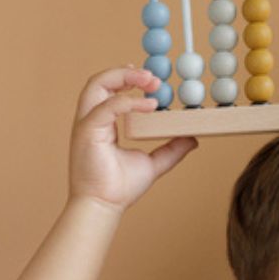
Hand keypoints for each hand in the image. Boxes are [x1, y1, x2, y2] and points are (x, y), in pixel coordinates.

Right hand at [67, 66, 197, 210]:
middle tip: (154, 77)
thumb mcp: (153, 163)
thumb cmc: (119, 188)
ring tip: (150, 81)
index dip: (127, 78)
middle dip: (127, 73)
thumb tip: (191, 138)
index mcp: (101, 124)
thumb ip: (171, 149)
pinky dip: (130, 102)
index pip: (108, 90)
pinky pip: (108, 107)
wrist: (105, 207)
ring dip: (124, 77)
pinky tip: (151, 105)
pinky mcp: (88, 131)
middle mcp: (91, 120)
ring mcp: (87, 124)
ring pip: (97, 85)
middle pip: (100, 81)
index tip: (151, 79)